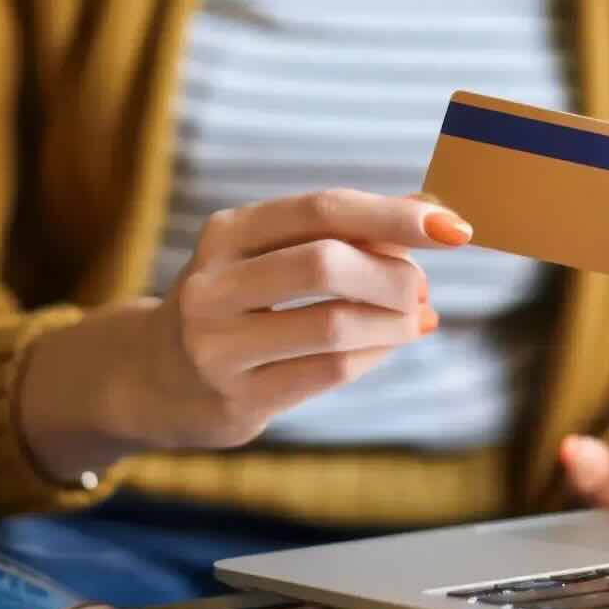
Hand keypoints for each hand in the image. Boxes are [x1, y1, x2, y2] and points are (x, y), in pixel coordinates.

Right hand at [17, 189, 471, 482]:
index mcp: (227, 234)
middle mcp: (214, 285)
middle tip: (423, 288)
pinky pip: (331, 372)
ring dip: (396, 321)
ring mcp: (220, 347)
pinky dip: (376, 354)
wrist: (153, 378)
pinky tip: (389, 344)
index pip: (320, 209)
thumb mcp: (272, 255)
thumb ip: (344, 232)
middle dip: (396, 275)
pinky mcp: (239, 399)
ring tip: (417, 317)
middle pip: (327, 263)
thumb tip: (434, 210)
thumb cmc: (237, 303)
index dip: (393, 215)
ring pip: (335, 324)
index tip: (454, 226)